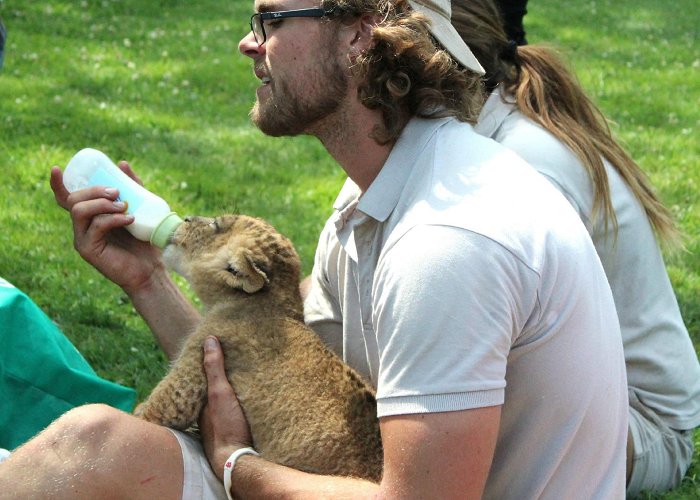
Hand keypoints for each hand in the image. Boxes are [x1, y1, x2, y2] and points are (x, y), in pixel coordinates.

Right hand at [49, 161, 164, 294]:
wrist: (151, 270)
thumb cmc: (145, 241)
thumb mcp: (141, 209)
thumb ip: (133, 188)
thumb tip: (122, 164)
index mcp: (90, 217)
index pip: (66, 198)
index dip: (58, 184)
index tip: (58, 169)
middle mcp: (82, 227)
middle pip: (73, 199)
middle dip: (94, 190)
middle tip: (117, 192)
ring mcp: (82, 239)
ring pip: (79, 210)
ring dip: (102, 203)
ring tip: (125, 206)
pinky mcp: (89, 250)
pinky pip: (95, 226)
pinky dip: (112, 218)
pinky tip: (129, 219)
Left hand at [199, 336, 252, 480]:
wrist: (239, 460)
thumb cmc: (226, 426)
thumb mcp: (219, 393)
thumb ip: (214, 368)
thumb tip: (209, 339)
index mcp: (203, 403)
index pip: (205, 376)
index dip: (213, 362)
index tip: (222, 346)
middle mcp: (210, 413)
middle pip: (217, 388)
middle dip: (226, 374)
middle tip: (239, 356)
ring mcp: (224, 422)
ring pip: (229, 399)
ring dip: (237, 388)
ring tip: (251, 370)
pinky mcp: (239, 429)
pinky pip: (240, 409)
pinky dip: (245, 400)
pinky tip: (256, 394)